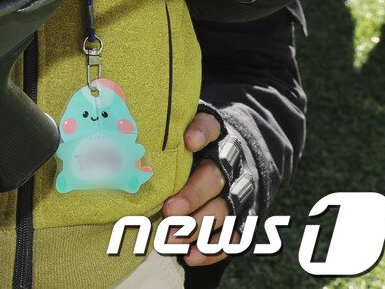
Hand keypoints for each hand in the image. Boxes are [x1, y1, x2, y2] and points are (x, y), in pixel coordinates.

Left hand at [161, 111, 228, 266]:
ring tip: (170, 238)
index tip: (188, 142)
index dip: (201, 134)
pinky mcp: (243, 219)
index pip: (211, 129)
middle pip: (214, 180)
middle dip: (192, 197)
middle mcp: (231, 165)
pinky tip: (190, 256)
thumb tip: (141, 133)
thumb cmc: (198, 145)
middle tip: (168, 211)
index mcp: (217, 137)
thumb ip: (169, 129)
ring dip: (197, 227)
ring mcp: (240, 194)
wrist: (240, 158)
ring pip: (223, 212)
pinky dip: (213, 249)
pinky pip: (233, 237)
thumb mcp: (187, 128)